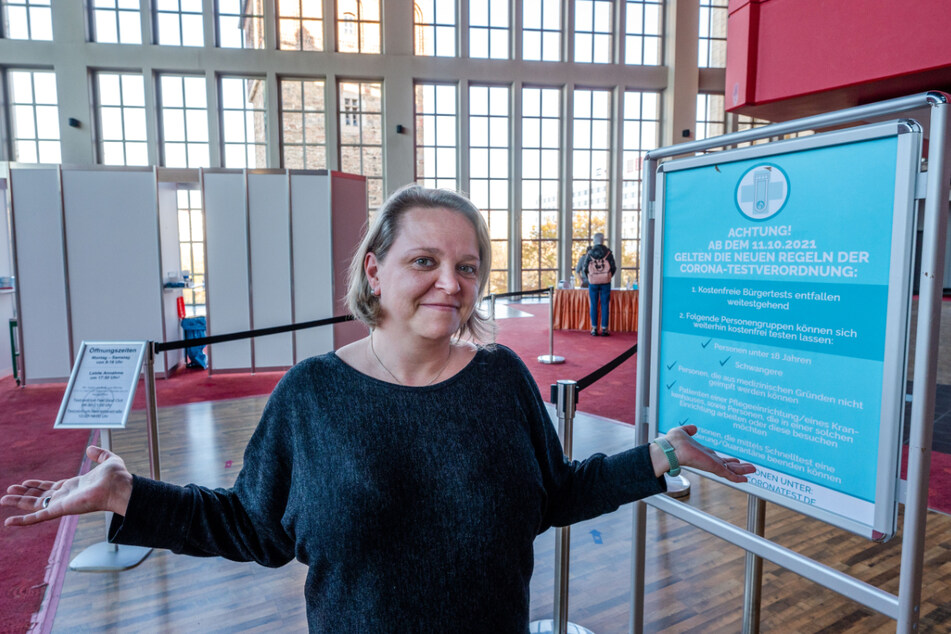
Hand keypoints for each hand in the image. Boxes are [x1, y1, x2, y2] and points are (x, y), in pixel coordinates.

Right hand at [2, 446, 132, 526]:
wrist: (120, 485)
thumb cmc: (117, 476)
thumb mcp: (108, 460)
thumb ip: (99, 454)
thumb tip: (91, 449)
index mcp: (74, 486)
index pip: (52, 487)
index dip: (38, 485)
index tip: (25, 483)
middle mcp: (66, 496)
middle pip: (40, 496)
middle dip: (23, 494)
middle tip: (8, 492)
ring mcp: (62, 504)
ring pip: (34, 505)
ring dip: (18, 503)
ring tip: (3, 500)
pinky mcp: (60, 510)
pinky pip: (37, 517)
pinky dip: (23, 520)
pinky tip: (8, 522)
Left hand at [652, 425, 755, 482]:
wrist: (671, 448)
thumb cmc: (674, 442)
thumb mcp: (683, 432)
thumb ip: (688, 430)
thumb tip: (693, 428)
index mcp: (702, 453)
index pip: (717, 458)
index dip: (727, 460)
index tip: (735, 460)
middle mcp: (708, 460)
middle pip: (727, 465)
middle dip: (738, 467)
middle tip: (748, 468)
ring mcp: (711, 465)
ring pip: (731, 470)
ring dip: (743, 471)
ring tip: (753, 471)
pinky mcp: (713, 467)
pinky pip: (728, 474)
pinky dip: (738, 477)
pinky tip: (746, 479)